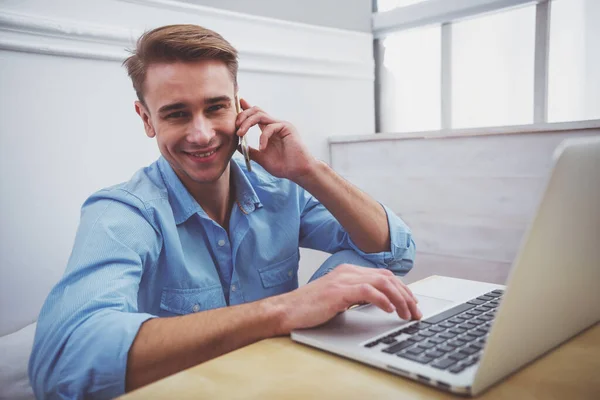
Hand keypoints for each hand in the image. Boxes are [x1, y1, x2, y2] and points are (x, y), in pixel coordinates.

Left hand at [235, 99, 317, 181]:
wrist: (298, 172)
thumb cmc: (283, 166)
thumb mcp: (262, 158)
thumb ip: (251, 151)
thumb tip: (237, 146)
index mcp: (268, 130)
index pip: (255, 115)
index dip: (246, 108)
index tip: (238, 103)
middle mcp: (274, 124)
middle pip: (256, 110)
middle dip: (243, 115)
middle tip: (235, 126)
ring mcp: (281, 125)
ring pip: (260, 115)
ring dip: (247, 122)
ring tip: (241, 133)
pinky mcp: (287, 127)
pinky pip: (270, 127)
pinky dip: (263, 137)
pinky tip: (262, 148)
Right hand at [270, 264, 421, 334]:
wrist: (286, 311)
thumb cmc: (309, 309)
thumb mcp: (338, 300)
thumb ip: (356, 297)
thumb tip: (380, 304)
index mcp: (348, 271)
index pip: (384, 276)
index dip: (402, 289)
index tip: (412, 304)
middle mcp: (347, 271)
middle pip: (388, 278)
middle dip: (406, 295)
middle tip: (416, 312)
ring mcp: (342, 280)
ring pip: (382, 283)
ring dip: (399, 299)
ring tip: (407, 314)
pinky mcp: (338, 291)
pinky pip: (368, 291)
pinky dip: (383, 300)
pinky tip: (390, 310)